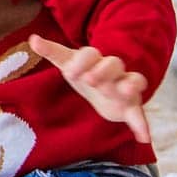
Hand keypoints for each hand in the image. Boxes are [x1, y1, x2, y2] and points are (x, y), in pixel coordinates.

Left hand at [28, 34, 150, 143]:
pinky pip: (139, 113)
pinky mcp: (131, 106)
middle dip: (103, 70)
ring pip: (133, 80)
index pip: (90, 53)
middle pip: (113, 63)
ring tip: (125, 91)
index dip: (81, 61)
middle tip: (90, 80)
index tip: (69, 73)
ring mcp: (124, 86)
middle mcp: (112, 70)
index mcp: (95, 59)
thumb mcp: (68, 62)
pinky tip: (143, 138)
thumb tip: (33, 39)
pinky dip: (142, 125)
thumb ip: (52, 51)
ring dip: (129, 85)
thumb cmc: (84, 72)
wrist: (104, 88)